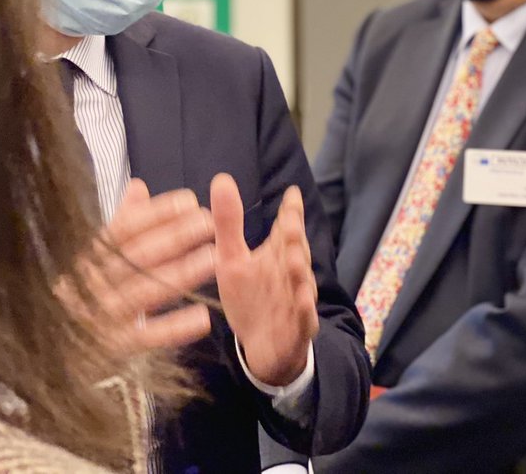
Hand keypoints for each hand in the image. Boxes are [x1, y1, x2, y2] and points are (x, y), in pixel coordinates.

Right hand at [59, 179, 215, 355]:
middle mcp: (90, 284)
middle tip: (209, 223)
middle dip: (175, 237)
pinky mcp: (109, 349)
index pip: (123, 230)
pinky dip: (173, 328)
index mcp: (86, 259)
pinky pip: (145, 337)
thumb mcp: (94, 258)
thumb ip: (120, 224)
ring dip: (180, 275)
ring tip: (213, 258)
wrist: (46, 352)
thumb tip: (139, 185)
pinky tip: (202, 317)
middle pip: (137, 257)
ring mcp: (98, 317)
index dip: (157, 214)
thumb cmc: (81, 295)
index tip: (189, 201)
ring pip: (144, 292)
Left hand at [211, 173, 319, 385]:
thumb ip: (229, 223)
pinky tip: (301, 302)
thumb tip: (221, 179)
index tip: (292, 195)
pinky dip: (304, 310)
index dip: (290, 212)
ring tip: (294, 260)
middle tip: (290, 223)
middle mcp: (290, 272)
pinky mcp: (298, 327)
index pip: (286, 227)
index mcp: (277, 253)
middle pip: (295, 252)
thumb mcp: (232, 260)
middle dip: (294, 238)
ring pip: (302, 283)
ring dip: (299, 272)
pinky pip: (304, 318)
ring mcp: (297, 299)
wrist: (262, 345)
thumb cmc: (250, 297)